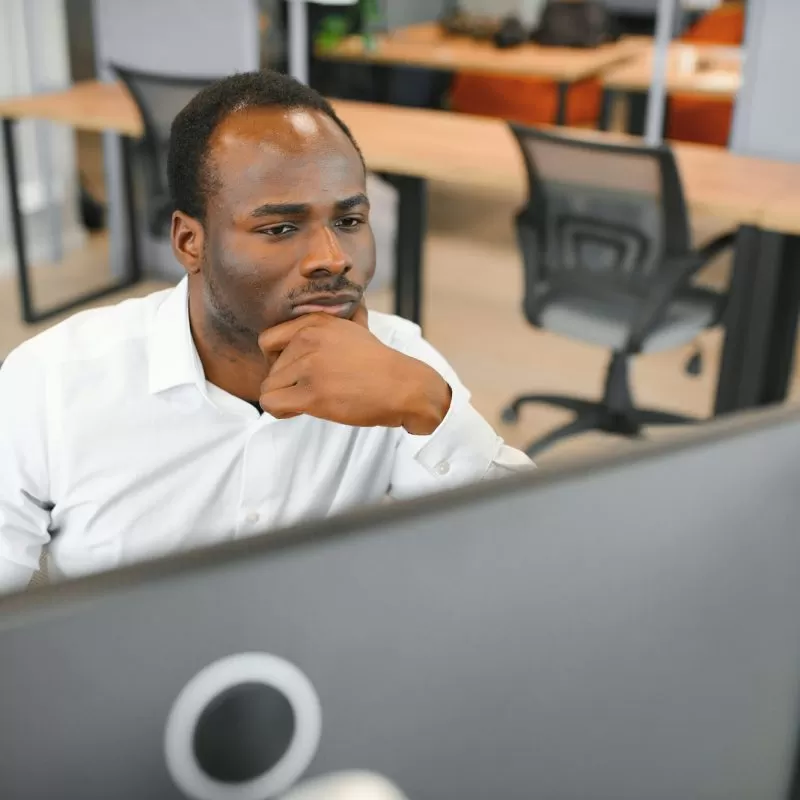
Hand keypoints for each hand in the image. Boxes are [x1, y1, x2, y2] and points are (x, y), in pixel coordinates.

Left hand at [257, 306, 450, 433]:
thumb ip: (347, 315)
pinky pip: (270, 403)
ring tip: (310, 401)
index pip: (267, 340)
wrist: (403, 387)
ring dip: (285, 398)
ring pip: (268, 387)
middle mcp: (309, 339)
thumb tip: (356, 300)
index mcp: (315, 322)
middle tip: (310, 389)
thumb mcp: (359, 328)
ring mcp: (309, 366)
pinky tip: (301, 411)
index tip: (296, 371)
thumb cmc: (382, 365)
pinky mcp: (311, 394)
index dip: (277, 359)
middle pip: (269, 367)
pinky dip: (281, 411)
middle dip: (285, 382)